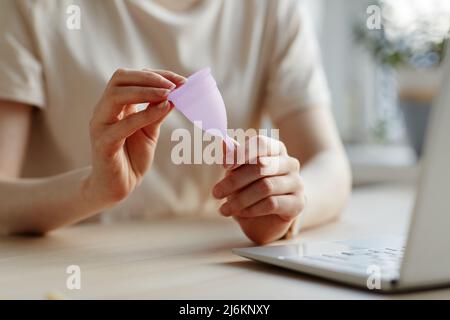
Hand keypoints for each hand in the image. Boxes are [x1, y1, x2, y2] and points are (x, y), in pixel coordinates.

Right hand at [84, 68, 185, 206]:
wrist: (117, 186)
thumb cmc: (132, 156)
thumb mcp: (149, 130)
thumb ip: (156, 112)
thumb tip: (174, 92)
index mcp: (114, 104)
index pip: (130, 77)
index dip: (156, 74)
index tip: (180, 80)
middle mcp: (103, 110)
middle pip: (119, 79)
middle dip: (150, 78)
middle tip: (175, 85)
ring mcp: (101, 126)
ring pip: (116, 96)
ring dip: (146, 91)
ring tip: (170, 93)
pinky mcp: (103, 144)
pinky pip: (123, 125)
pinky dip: (145, 114)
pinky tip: (164, 109)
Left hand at [213, 135, 305, 243]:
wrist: (265, 219)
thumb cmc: (250, 189)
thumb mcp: (237, 172)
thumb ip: (232, 157)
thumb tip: (223, 142)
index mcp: (276, 149)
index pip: (260, 143)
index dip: (241, 153)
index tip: (224, 166)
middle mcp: (290, 163)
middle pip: (261, 165)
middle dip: (234, 180)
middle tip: (216, 193)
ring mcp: (297, 183)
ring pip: (266, 186)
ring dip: (240, 199)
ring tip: (224, 208)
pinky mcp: (298, 203)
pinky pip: (272, 204)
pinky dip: (252, 209)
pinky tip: (240, 214)